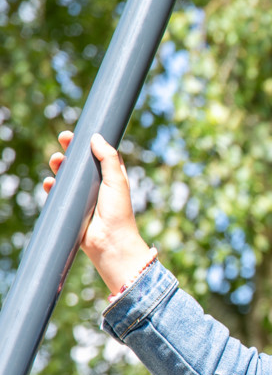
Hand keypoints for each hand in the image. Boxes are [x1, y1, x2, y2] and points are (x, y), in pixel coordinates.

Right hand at [45, 132, 151, 291]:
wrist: (109, 242)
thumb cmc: (118, 212)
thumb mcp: (116, 181)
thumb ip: (108, 158)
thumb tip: (96, 137)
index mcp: (112, 177)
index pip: (99, 155)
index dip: (89, 144)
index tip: (78, 133)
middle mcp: (98, 186)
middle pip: (81, 163)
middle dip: (70, 151)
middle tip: (63, 140)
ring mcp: (84, 197)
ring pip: (67, 176)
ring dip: (60, 166)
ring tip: (56, 161)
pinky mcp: (72, 208)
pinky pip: (58, 194)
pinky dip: (52, 187)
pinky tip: (49, 183)